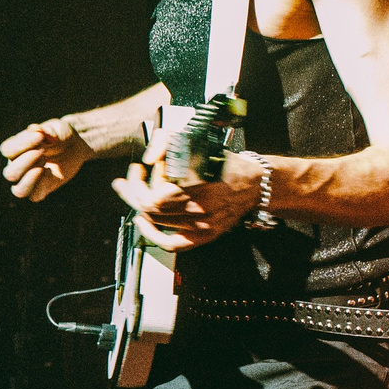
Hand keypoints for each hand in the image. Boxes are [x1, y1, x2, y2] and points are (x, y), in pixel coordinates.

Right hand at [1, 117, 91, 200]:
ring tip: (44, 162)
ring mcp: (28, 180)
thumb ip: (47, 130)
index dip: (21, 144)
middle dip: (26, 162)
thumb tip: (34, 129)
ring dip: (31, 178)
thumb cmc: (61, 135)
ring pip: (18, 190)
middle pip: (9, 174)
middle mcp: (17, 166)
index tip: (40, 136)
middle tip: (43, 151)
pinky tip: (49, 171)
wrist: (75, 147)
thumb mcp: (57, 129)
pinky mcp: (41, 190)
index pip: (7, 150)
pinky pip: (34, 196)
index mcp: (15, 149)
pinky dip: (41, 185)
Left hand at [112, 149, 260, 251]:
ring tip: (137, 192)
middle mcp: (201, 209)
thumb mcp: (199, 143)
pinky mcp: (205, 235)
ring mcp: (203, 225)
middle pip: (152, 210)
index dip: (143, 182)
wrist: (255, 183)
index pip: (156, 196)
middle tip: (133, 178)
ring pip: (158, 223)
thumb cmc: (227, 164)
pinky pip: (172, 244)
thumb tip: (150, 157)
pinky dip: (153, 235)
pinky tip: (142, 222)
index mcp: (200, 186)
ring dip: (142, 207)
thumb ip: (169, 145)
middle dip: (136, 191)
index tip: (142, 168)